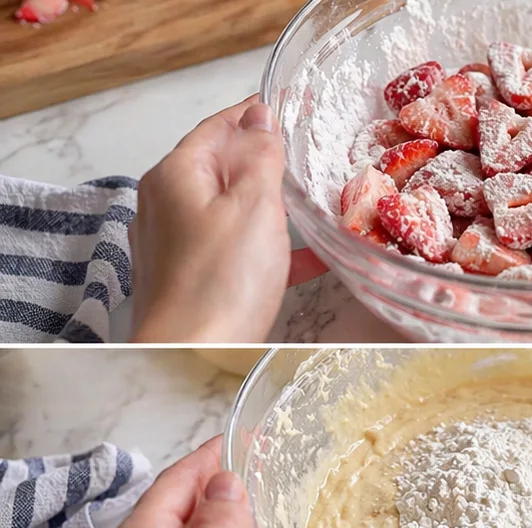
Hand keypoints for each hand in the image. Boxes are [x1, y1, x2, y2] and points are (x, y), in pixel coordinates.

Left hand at [129, 98, 325, 342]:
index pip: (218, 126)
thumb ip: (259, 156)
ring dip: (268, 210)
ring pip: (228, 213)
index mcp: (176, 175)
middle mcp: (166, 206)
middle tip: (307, 160)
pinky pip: (232, 253)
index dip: (256, 116)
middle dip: (263, 164)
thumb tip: (261, 119)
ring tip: (311, 210)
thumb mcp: (253, 205)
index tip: (291, 108)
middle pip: (220, 169)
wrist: (189, 359)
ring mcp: (174, 247)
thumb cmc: (220, 285)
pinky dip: (264, 250)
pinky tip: (302, 261)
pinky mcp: (189, 284)